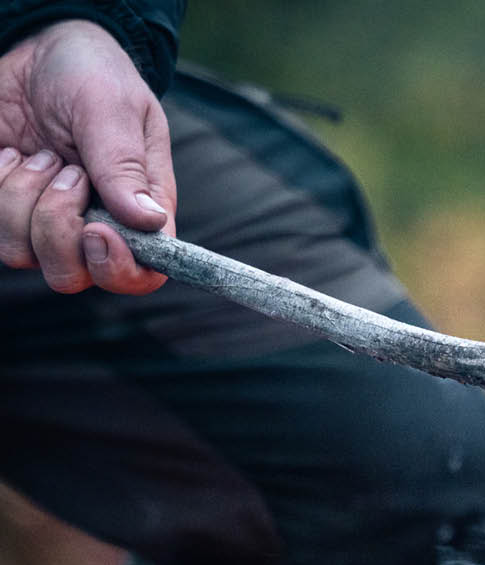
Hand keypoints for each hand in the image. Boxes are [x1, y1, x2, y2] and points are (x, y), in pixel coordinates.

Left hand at [0, 19, 174, 293]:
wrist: (38, 48)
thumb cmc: (90, 75)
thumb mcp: (114, 108)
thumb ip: (125, 165)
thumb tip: (150, 221)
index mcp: (140, 217)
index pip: (141, 276)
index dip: (118, 269)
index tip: (96, 230)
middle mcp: (95, 230)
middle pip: (73, 276)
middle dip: (57, 228)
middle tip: (65, 171)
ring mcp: (47, 224)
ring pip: (24, 256)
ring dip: (23, 198)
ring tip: (38, 155)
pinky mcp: (8, 211)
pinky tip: (12, 155)